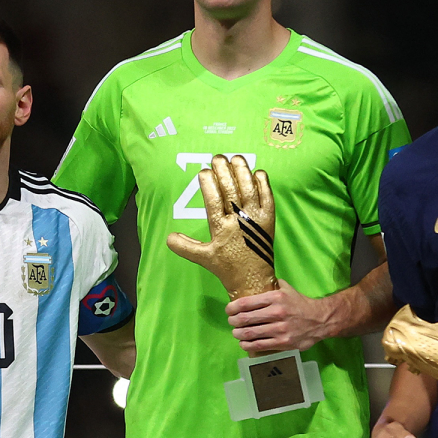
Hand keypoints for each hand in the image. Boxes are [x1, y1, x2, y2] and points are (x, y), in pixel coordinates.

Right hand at [167, 155, 275, 299]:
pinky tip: (257, 172)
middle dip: (224, 171)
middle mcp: (239, 221)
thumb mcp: (204, 258)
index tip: (204, 171)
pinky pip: (267, 197)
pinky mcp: (269, 220)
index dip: (208, 184)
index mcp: (221, 229)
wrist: (254, 280)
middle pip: (231, 190)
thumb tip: (168, 237)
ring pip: (249, 190)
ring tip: (236, 158)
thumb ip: (185, 246)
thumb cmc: (228, 267)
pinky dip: (263, 184)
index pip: (213, 200)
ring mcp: (256, 219)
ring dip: (242, 172)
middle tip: (217, 158)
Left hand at [226, 279, 325, 352]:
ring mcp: (280, 329)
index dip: (232, 307)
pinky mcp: (283, 343)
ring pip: (250, 333)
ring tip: (236, 333)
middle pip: (245, 319)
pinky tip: (244, 343)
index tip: (229, 310)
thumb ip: (272, 284)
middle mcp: (277, 313)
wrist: (320, 320)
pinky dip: (247, 345)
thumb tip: (257, 279)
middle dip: (233, 321)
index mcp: (276, 297)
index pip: (246, 303)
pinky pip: (259, 345)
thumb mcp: (287, 289)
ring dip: (238, 334)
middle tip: (232, 322)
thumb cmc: (300, 304)